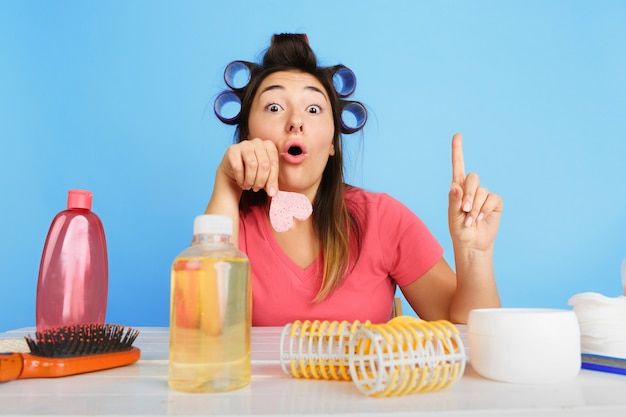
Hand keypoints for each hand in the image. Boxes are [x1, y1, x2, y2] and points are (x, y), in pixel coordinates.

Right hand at [218, 138, 279, 196]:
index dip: (272, 180)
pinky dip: (241, 179)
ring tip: (249, 187)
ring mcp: (245, 144)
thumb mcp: (265, 176)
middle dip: (261, 181)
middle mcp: (258, 142)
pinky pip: (238, 167)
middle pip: (264, 164)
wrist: (233, 169)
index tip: (270, 193)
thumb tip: (273, 193)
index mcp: (269, 146)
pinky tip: (242, 184)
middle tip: (256, 189)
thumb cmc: (253, 172)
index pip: (274, 164)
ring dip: (251, 180)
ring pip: (252, 165)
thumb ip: (272, 182)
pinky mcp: (233, 149)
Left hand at [448, 133, 502, 251]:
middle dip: (468, 194)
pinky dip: (485, 209)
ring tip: (471, 220)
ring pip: (482, 191)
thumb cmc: (459, 230)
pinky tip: (481, 218)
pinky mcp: (495, 202)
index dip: (457, 150)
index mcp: (458, 189)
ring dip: (476, 207)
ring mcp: (484, 195)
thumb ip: (454, 201)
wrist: (472, 243)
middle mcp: (472, 189)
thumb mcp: (453, 216)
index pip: (458, 166)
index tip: (457, 135)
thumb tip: (455, 186)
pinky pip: (492, 199)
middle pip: (473, 178)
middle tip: (465, 210)